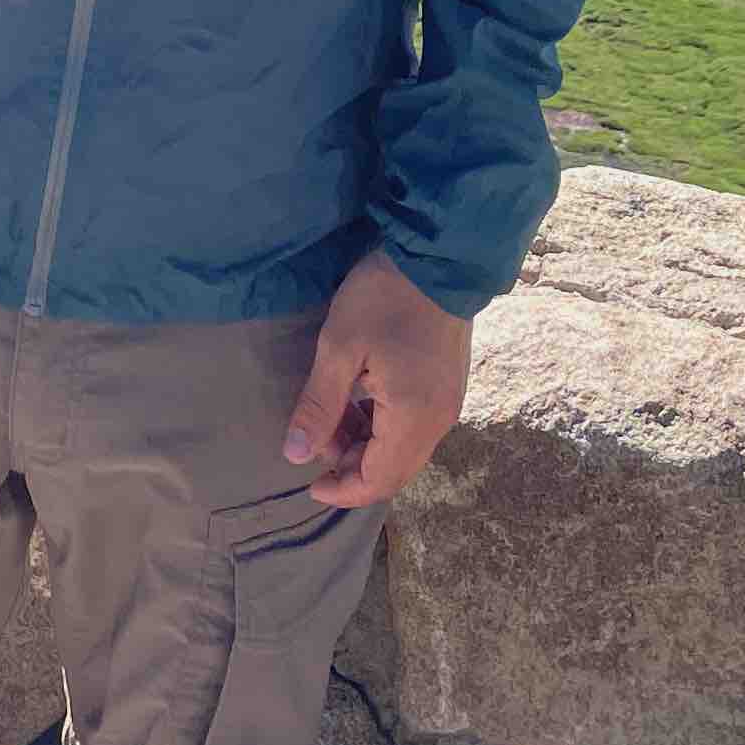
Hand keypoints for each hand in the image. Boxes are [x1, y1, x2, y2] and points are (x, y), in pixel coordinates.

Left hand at [282, 249, 472, 509]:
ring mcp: (448, 404)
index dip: (341, 489)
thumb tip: (294, 455)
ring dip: (367, 446)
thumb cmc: (384, 298)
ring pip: (405, 451)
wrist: (439, 255)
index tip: (308, 480)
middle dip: (352, 467)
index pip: (378, 480)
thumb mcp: (339, 347)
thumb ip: (319, 405)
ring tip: (333, 415)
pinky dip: (385, 429)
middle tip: (318, 439)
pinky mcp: (449, 388)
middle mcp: (439, 421)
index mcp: (413, 418)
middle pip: (394, 472)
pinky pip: (416, 428)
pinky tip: (361, 402)